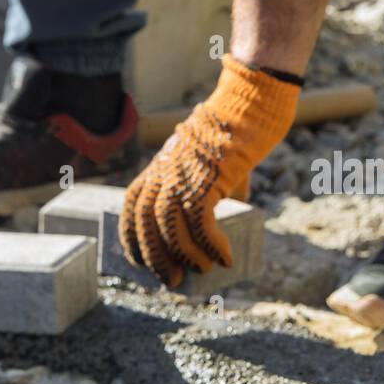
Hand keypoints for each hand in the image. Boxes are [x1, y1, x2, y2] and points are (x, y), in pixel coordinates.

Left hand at [120, 55, 297, 287]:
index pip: (131, 208)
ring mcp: (184, 172)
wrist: (252, 102)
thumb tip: (215, 231)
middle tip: (173, 281)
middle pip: (147, 223)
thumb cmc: (234, 136)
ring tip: (201, 270)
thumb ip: (207, 195)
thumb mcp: (211, 168)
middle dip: (157, 258)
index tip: (141, 265)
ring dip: (186, 254)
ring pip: (171, 226)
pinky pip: (203, 220)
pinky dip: (213, 244)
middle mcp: (164, 170)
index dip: (132, 240)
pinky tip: (225, 258)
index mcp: (157, 167)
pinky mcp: (209, 175)